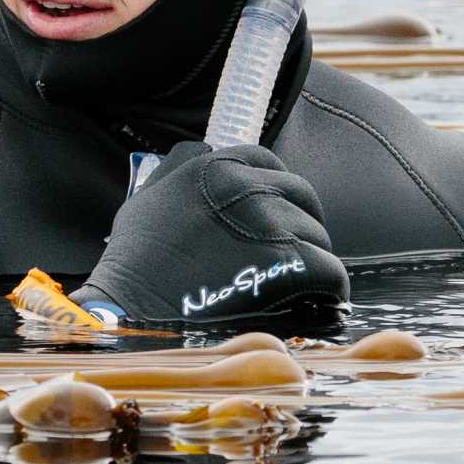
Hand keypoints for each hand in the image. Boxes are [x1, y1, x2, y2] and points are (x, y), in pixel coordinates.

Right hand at [74, 142, 347, 323]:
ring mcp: (270, 225)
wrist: (132, 314)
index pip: (266, 161)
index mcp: (213, 168)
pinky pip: (330, 272)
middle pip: (301, 196)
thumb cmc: (133, 266)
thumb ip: (176, 169)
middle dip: (300, 222)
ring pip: (317, 236)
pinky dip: (328, 291)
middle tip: (289, 253)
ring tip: (294, 286)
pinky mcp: (290, 265)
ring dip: (310, 260)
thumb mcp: (145, 200)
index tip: (272, 213)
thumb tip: (202, 149)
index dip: (273, 188)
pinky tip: (317, 304)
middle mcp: (246, 187)